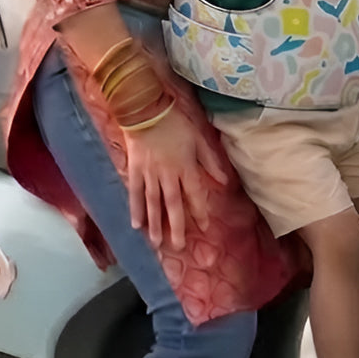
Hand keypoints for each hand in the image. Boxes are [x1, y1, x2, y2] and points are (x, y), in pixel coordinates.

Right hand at [123, 106, 227, 251]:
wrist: (145, 110)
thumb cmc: (175, 123)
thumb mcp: (199, 139)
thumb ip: (211, 161)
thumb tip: (224, 181)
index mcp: (186, 167)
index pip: (195, 195)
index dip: (199, 212)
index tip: (204, 228)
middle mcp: (168, 175)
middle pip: (173, 205)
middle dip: (176, 227)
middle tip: (179, 247)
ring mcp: (149, 174)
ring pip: (153, 204)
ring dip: (155, 224)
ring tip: (157, 243)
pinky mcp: (134, 171)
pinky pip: (134, 194)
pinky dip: (135, 209)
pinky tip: (136, 225)